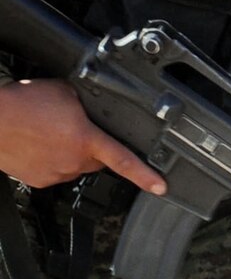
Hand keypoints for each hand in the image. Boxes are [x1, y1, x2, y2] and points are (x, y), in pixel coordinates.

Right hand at [0, 78, 165, 194]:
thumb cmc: (20, 105)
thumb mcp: (63, 91)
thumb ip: (86, 101)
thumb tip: (95, 104)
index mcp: (86, 140)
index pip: (124, 160)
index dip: (145, 175)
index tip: (161, 187)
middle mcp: (74, 161)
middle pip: (97, 159)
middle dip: (91, 146)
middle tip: (69, 127)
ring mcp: (57, 173)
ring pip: (75, 165)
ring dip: (69, 152)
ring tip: (47, 133)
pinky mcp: (40, 181)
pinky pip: (55, 171)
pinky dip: (50, 160)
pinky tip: (37, 144)